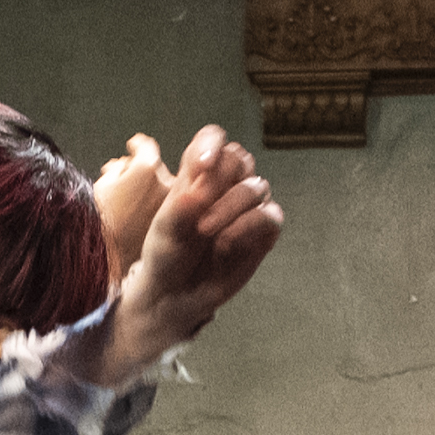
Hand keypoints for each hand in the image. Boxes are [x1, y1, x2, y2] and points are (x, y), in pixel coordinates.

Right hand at [89, 134, 169, 267]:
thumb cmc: (101, 222)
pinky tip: (140, 215)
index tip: (133, 146)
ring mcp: (173, 204)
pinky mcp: (174, 223)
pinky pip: (167, 206)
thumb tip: (125, 163)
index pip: (145, 146)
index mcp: (146, 168)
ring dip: (150, 188)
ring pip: (163, 187)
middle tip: (125, 179)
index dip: (136, 145)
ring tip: (130, 201)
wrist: (110, 258)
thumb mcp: (102, 186)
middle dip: (141, 170)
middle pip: (156, 167)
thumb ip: (117, 168)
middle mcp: (166, 182)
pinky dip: (156, 206)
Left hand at [121, 127, 285, 344]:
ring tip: (206, 231)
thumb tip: (199, 191)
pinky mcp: (263, 233)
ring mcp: (246, 209)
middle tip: (198, 207)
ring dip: (231, 206)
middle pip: (240, 159)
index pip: (213, 139)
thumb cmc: (167, 256)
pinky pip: (270, 216)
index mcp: (198, 175)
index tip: (204, 164)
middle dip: (221, 179)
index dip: (213, 143)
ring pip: (256, 186)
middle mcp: (225, 186)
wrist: (175, 295)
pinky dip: (249, 226)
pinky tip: (226, 244)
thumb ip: (181, 207)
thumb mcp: (164, 230)